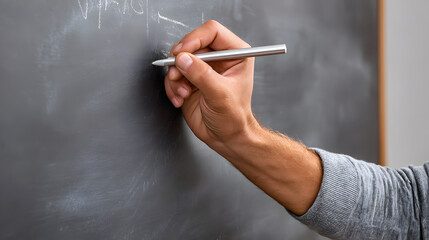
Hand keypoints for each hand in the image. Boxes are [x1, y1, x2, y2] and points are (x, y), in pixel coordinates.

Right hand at [164, 20, 257, 150]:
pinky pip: (173, 75)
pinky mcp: (189, 80)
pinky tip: (180, 99)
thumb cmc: (233, 117)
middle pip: (191, 44)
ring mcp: (203, 69)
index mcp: (235, 54)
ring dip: (175, 77)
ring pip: (179, 60)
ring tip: (183, 92)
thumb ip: (202, 75)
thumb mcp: (220, 95)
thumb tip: (183, 59)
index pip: (212, 32)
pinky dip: (172, 87)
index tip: (183, 52)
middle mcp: (218, 58)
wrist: (225, 137)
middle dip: (181, 61)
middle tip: (177, 74)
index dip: (195, 38)